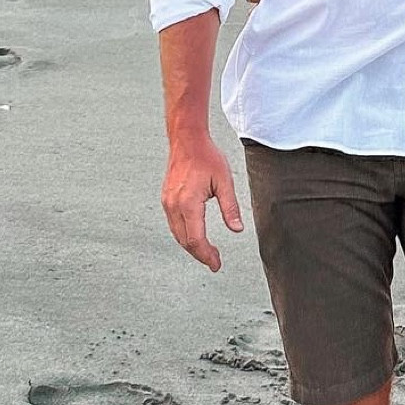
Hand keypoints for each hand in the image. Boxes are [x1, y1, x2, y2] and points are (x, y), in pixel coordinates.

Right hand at [161, 137, 243, 271]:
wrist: (187, 140)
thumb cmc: (206, 157)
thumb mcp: (225, 182)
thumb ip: (230, 207)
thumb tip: (237, 229)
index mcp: (188, 203)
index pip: (196, 239)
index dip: (206, 255)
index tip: (216, 264)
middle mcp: (174, 205)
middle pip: (185, 241)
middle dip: (200, 254)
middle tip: (215, 262)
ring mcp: (168, 202)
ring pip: (177, 234)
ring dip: (191, 246)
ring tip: (207, 253)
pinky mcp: (166, 199)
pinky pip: (174, 224)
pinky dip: (184, 235)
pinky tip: (195, 237)